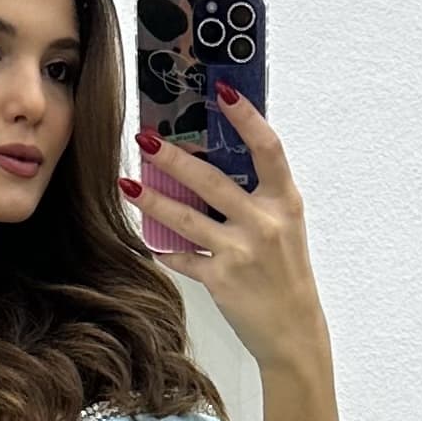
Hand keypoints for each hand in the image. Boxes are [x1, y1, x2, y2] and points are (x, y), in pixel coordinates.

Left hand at [118, 83, 326, 373]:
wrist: (294, 330)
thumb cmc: (285, 272)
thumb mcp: (284, 225)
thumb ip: (256, 194)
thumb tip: (213, 158)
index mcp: (284, 201)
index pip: (267, 147)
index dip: (245, 116)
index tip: (221, 90)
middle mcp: (264, 223)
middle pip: (212, 181)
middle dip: (174, 158)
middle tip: (146, 138)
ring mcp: (242, 252)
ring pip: (187, 219)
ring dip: (153, 200)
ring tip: (127, 185)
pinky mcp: (222, 280)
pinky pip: (183, 258)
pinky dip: (164, 248)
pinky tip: (147, 236)